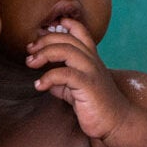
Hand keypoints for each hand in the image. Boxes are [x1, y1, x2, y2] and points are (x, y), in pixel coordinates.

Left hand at [26, 18, 133, 139]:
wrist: (116, 122)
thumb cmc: (96, 105)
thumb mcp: (76, 89)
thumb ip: (62, 82)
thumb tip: (44, 81)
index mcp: (91, 57)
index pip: (80, 32)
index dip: (64, 24)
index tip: (45, 28)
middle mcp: (92, 60)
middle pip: (67, 38)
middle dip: (45, 40)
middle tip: (29, 50)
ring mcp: (91, 71)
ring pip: (66, 50)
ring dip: (44, 53)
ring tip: (30, 63)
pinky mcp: (88, 85)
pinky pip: (65, 74)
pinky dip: (48, 78)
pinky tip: (39, 85)